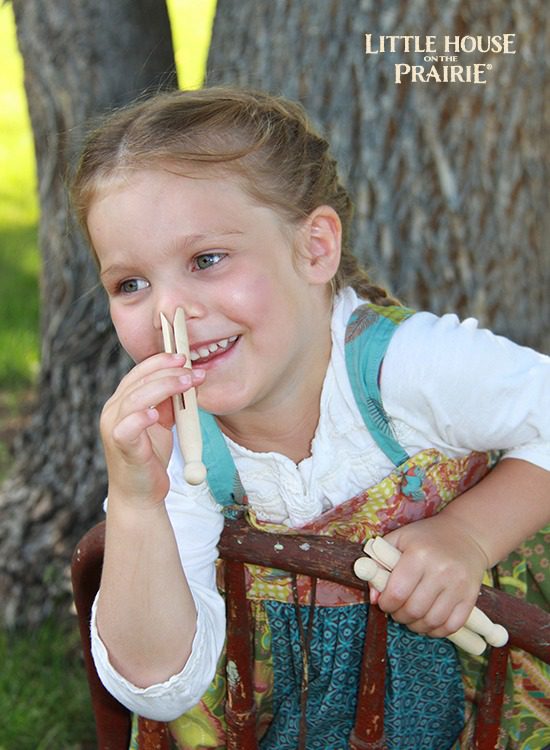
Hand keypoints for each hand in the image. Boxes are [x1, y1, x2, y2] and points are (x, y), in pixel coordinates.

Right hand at [100, 352, 204, 507]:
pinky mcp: (121, 446)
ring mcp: (114, 428)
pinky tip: (156, 413)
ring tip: (186, 383)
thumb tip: (186, 380)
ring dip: (163, 386)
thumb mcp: (161, 423)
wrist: (140, 493)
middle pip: (139, 381)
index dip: (161, 362)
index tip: (184, 358)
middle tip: (193, 371)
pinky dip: (141, 417)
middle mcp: (113, 411)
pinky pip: (127, 427)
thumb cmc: (150, 456)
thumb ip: (168, 402)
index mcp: (122, 402)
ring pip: (135, 397)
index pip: (139, 372)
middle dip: (169, 372)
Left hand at [374, 513, 489, 636]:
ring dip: (416, 626)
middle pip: (414, 610)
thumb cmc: (426, 536)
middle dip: (399, 616)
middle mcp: (441, 570)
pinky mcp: (470, 597)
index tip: (384, 602)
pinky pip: (452, 626)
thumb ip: (379, 563)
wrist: (466, 534)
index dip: (386, 603)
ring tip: (411, 616)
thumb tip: (374, 598)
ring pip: (432, 621)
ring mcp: (458, 585)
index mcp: (419, 554)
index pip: (397, 592)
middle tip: (397, 610)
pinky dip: (436, 630)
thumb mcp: (399, 539)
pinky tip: (428, 621)